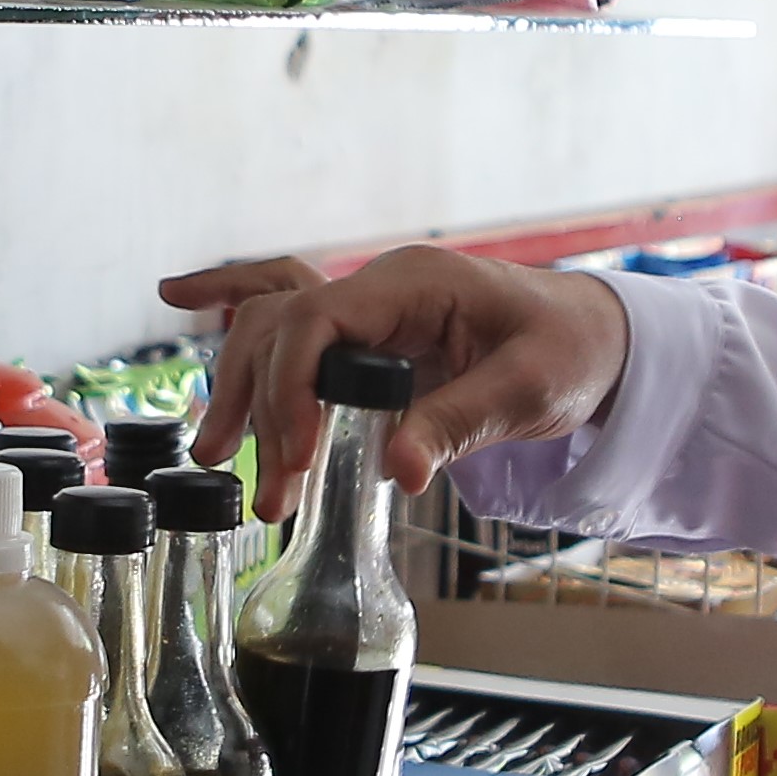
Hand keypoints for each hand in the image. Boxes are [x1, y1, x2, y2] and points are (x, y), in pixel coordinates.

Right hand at [162, 245, 632, 517]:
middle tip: (266, 492)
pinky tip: (180, 295)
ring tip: (219, 457)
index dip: (291, 390)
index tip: (291, 458)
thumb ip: (459, 423)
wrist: (596, 336)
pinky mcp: (370, 329)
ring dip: (244, 389)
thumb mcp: (528, 391)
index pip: (319, 322)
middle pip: (283, 329)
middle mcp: (380, 284)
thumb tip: (394, 471)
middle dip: (262, 409)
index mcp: (414, 283)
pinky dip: (232, 299)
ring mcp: (370, 303)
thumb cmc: (570, 351)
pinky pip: (290, 312)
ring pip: (276, 329)